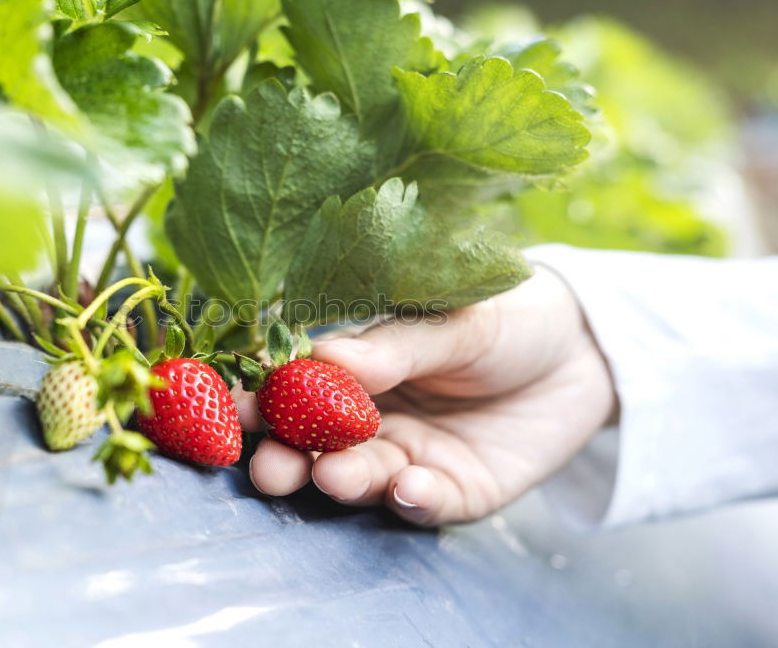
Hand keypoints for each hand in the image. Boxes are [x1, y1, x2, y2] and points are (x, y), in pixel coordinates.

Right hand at [234, 267, 617, 526]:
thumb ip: (397, 345)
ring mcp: (412, 456)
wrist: (586, 351)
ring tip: (334, 475)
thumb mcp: (456, 318)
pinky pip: (427, 504)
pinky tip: (408, 489)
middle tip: (269, 468)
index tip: (235, 404)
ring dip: (344, 481)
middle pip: (317, 445)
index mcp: (359, 368)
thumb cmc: (508, 317)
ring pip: (363, 478)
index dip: (265, 397)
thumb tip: (325, 359)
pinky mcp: (456, 491)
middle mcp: (374, 418)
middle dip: (289, 457)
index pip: (298, 386)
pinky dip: (413, 501)